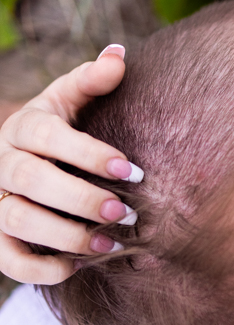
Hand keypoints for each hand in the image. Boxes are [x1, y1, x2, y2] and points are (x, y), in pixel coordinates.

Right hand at [0, 47, 138, 284]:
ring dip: (65, 235)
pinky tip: (76, 267)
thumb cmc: (58, 131)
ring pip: (16, 220)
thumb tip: (118, 55)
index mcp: (23, 127)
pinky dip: (39, 269)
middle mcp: (3, 164)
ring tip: (110, 246)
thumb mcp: (70, 102)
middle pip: (30, 180)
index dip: (86, 153)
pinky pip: (8, 260)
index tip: (130, 171)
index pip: (46, 136)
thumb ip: (92, 82)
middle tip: (126, 213)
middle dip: (79, 198)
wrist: (27, 161)